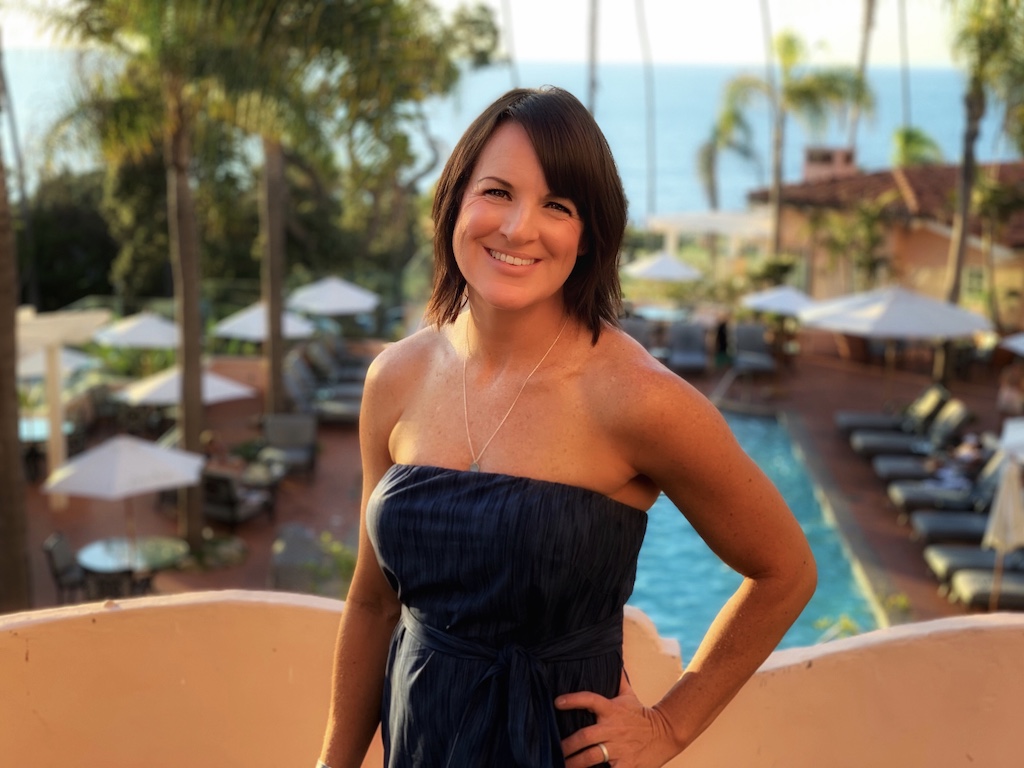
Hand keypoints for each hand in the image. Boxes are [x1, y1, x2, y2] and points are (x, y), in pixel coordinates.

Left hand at [556, 671, 678, 767]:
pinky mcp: (626, 766)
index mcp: (612, 710)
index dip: (573, 700)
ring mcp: (619, 748)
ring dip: (574, 763)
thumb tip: (612, 656)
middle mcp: (613, 728)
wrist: (666, 734)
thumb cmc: (641, 715)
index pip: (590, 699)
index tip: (556, 702)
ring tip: (562, 765)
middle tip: (555, 749)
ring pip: (591, 757)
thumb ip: (617, 679)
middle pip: (585, 736)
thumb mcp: (629, 695)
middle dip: (567, 745)